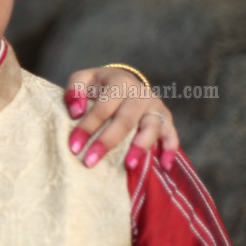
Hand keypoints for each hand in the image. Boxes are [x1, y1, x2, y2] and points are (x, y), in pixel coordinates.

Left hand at [63, 67, 180, 170]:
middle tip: (90, 162)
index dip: (87, 127)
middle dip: (108, 142)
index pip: (102, 108)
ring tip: (129, 166)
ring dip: (141, 147)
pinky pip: (172, 135)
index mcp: (119, 82)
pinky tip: (164, 165)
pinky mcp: (166, 119)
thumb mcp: (82, 80)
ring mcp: (155, 107)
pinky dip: (170, 150)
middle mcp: (140, 94)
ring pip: (152, 127)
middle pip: (125, 120)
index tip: (73, 147)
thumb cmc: (99, 85)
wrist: (123, 81)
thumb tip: (76, 112)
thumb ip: (74, 90)